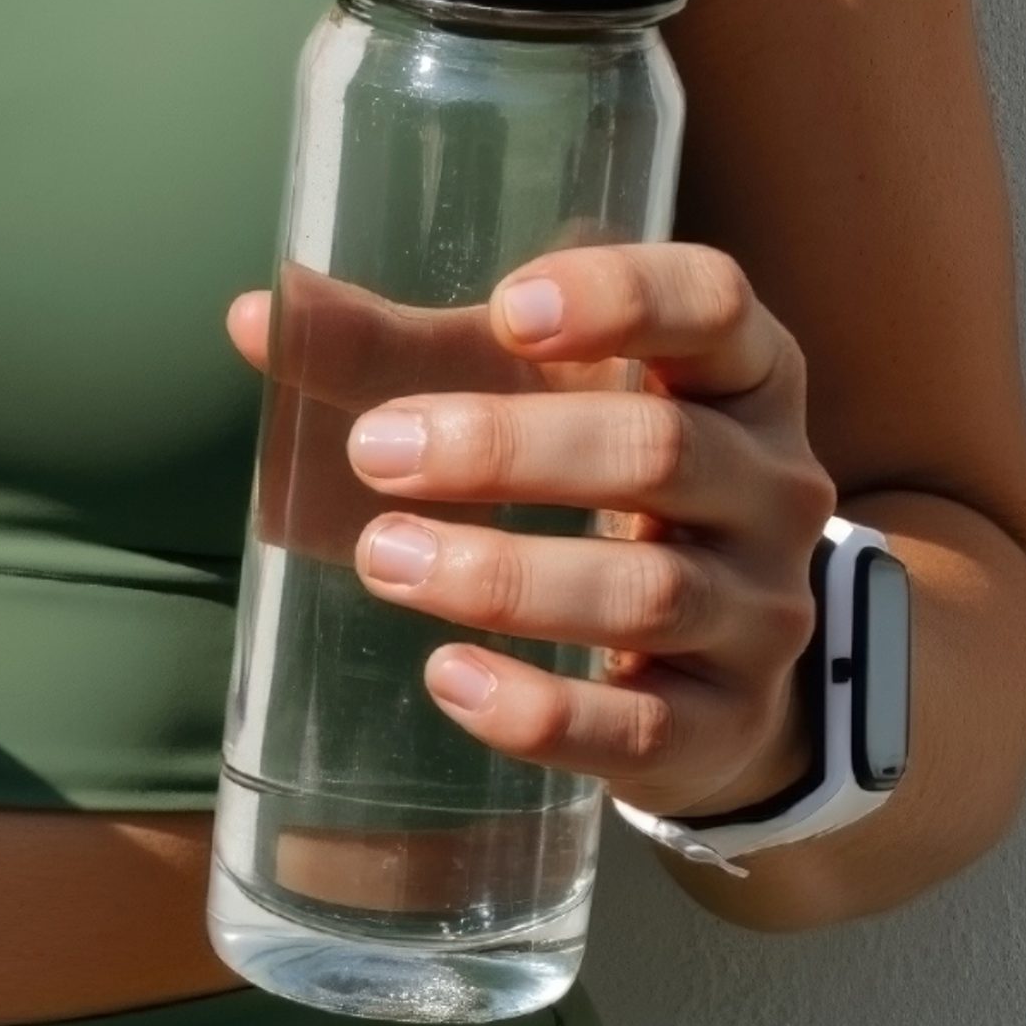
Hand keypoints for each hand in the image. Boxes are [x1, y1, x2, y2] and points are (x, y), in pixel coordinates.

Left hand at [223, 242, 836, 820]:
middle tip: (377, 450)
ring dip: (505, 577)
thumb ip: (390, 348)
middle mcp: (770, 481)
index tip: (507, 308)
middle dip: (509, 449)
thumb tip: (254, 315)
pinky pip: (643, 727)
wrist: (701, 649)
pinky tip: (450, 680)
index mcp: (732, 367)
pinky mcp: (724, 724)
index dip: (621, 298)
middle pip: (661, 450)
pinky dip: (543, 711)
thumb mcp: (512, 388)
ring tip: (383, 558)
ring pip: (650, 592)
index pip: (711, 304)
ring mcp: (761, 609)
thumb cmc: (587, 467)